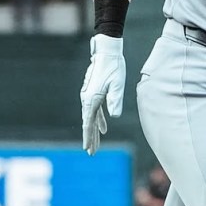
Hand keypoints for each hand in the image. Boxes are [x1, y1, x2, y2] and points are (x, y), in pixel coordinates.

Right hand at [80, 34, 125, 154]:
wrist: (107, 52)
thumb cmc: (114, 67)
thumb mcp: (117, 84)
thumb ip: (115, 100)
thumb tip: (113, 116)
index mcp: (92, 99)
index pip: (88, 123)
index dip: (89, 137)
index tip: (87, 149)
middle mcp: (87, 98)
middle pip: (88, 123)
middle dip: (90, 138)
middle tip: (91, 153)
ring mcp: (89, 95)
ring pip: (91, 117)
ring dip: (94, 131)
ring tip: (96, 144)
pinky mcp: (94, 92)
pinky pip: (95, 110)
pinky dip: (99, 120)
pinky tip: (104, 128)